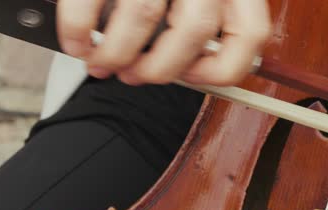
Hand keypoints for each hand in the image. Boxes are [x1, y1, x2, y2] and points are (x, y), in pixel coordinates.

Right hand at [57, 0, 271, 85]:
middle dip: (159, 68)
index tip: (194, 76)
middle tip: (134, 75)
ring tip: (101, 62)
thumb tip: (183, 69)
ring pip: (145, 14)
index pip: (250, 33)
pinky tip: (77, 41)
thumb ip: (199, 18)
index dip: (223, 68)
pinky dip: (78, 29)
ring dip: (117, 53)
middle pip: (196, 29)